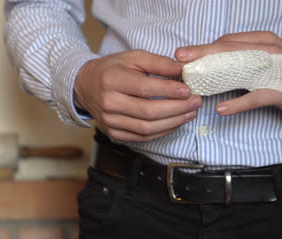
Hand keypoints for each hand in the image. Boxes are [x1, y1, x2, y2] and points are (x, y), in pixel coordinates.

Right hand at [74, 50, 201, 141]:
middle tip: (195, 102)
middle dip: (177, 108)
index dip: (168, 90)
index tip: (188, 90)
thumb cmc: (113, 70)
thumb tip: (182, 68)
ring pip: (148, 128)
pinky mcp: (115, 134)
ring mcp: (111, 122)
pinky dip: (164, 131)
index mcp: (111, 80)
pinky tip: (177, 122)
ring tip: (191, 112)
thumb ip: (158, 63)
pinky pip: (144, 137)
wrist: (86, 86)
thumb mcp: (133, 57)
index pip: (144, 88)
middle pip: (148, 111)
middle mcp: (109, 103)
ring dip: (174, 122)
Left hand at [175, 31, 281, 118]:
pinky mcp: (281, 91)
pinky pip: (256, 97)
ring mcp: (275, 70)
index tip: (183, 54)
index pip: (228, 41)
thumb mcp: (267, 60)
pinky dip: (238, 104)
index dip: (204, 46)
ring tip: (194, 83)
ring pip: (240, 69)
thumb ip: (245, 59)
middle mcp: (268, 50)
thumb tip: (215, 64)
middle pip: (229, 50)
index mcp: (263, 40)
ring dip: (214, 75)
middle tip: (180, 61)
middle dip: (202, 54)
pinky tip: (222, 110)